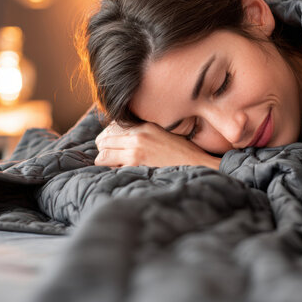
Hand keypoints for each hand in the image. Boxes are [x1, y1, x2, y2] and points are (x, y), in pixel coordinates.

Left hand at [94, 121, 220, 168]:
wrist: (198, 165)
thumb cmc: (184, 154)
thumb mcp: (164, 135)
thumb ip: (145, 135)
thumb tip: (127, 142)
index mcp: (144, 127)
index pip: (112, 128)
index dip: (108, 140)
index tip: (111, 147)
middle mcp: (138, 136)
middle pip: (104, 141)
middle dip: (103, 151)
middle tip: (109, 160)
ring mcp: (136, 150)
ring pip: (103, 155)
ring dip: (106, 163)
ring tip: (114, 168)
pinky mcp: (136, 165)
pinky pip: (111, 168)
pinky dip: (114, 173)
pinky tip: (124, 175)